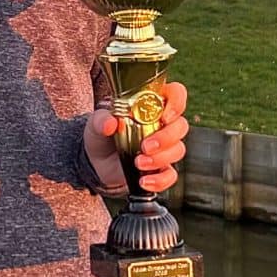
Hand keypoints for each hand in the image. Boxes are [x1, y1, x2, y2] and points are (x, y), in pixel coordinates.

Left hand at [85, 78, 189, 193]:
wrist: (96, 160)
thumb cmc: (102, 133)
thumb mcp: (96, 123)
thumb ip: (101, 119)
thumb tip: (110, 123)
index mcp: (152, 104)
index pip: (176, 94)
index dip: (176, 103)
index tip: (164, 116)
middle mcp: (163, 124)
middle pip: (181, 126)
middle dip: (166, 138)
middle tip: (145, 146)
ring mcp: (165, 146)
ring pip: (178, 150)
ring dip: (160, 159)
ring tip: (138, 163)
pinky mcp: (161, 167)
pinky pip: (170, 175)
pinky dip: (160, 180)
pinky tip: (144, 181)